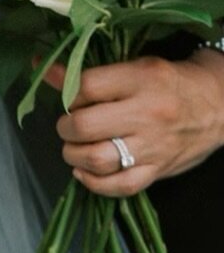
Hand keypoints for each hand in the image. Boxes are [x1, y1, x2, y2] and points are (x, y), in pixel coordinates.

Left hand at [50, 49, 223, 195]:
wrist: (218, 106)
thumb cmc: (170, 82)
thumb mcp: (137, 66)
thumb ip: (94, 74)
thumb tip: (46, 71)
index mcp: (141, 80)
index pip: (86, 87)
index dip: (62, 88)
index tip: (58, 88)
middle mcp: (147, 114)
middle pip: (85, 126)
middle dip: (65, 126)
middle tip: (68, 123)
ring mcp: (153, 147)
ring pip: (97, 159)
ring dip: (73, 154)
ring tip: (74, 146)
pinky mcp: (158, 171)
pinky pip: (119, 186)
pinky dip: (93, 182)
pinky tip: (84, 171)